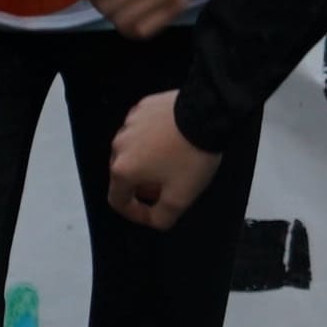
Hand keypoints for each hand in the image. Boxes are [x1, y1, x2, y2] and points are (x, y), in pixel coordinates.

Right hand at [106, 91, 226, 231]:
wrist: (209, 111)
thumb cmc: (191, 155)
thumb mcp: (181, 197)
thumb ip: (162, 217)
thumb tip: (154, 220)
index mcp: (122, 169)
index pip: (118, 200)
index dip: (134, 212)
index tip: (151, 214)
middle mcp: (119, 145)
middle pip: (125, 175)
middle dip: (142, 187)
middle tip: (165, 189)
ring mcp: (130, 123)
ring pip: (133, 150)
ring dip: (147, 161)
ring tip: (171, 163)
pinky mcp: (144, 106)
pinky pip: (143, 129)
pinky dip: (153, 138)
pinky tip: (173, 140)